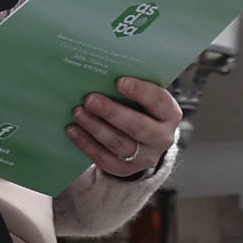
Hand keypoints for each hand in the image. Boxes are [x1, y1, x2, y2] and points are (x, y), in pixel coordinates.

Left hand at [65, 77, 182, 177]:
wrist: (140, 140)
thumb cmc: (137, 106)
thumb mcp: (142, 96)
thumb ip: (129, 85)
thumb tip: (102, 72)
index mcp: (169, 114)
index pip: (159, 102)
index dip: (141, 92)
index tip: (119, 81)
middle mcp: (162, 138)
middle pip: (138, 127)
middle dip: (112, 112)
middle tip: (90, 99)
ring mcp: (145, 157)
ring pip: (119, 144)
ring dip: (95, 127)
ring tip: (78, 112)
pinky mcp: (126, 170)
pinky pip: (105, 159)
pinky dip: (86, 144)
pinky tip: (73, 130)